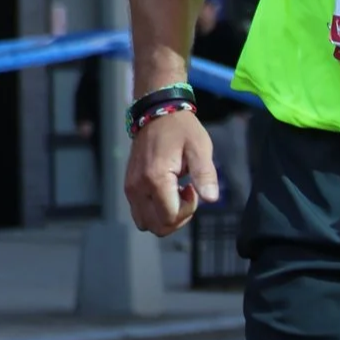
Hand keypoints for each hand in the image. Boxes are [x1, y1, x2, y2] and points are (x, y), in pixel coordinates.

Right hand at [124, 107, 215, 233]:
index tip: (193, 189)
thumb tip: (211, 199)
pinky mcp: (129, 186)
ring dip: (165, 216)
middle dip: (177, 218)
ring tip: (176, 194)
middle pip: (157, 226)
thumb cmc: (182, 130)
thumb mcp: (200, 148)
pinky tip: (166, 192)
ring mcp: (130, 188)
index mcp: (156, 179)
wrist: (156, 113)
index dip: (187, 210)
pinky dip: (154, 210)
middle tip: (186, 194)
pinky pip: (140, 213)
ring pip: (146, 223)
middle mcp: (138, 188)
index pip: (170, 217)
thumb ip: (205, 175)